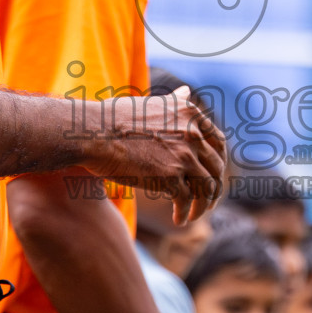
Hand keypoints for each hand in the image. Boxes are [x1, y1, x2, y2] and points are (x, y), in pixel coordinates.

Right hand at [87, 87, 226, 224]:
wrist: (93, 133)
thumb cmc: (114, 118)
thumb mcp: (152, 102)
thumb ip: (174, 101)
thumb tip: (186, 92)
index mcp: (191, 114)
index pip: (218, 144)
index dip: (218, 164)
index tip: (213, 176)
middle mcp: (193, 134)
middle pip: (215, 168)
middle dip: (214, 189)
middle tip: (206, 202)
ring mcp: (184, 155)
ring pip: (206, 188)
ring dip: (202, 206)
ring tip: (193, 216)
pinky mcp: (170, 176)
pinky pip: (186, 201)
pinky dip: (184, 213)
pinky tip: (178, 220)